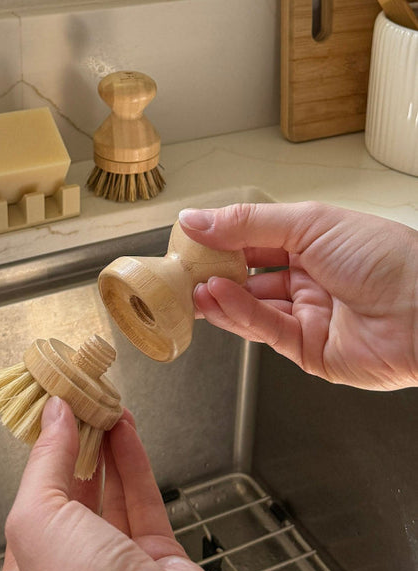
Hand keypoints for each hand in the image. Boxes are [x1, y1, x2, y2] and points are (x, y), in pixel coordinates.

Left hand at [0, 397, 283, 570]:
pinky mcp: (157, 560)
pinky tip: (127, 433)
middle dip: (76, 449)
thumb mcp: (38, 520)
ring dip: (106, 450)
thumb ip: (46, 462)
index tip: (51, 414)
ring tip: (105, 408)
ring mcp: (116, 568)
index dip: (41, 456)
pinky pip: (141, 502)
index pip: (31, 503)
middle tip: (82, 405)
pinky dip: (134, 465)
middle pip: (71, 498)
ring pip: (108, 496)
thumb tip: (54, 416)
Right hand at [179, 201, 417, 389]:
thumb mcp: (311, 224)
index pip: (255, 240)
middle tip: (181, 268)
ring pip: (252, 307)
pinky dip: (239, 314)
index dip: (221, 239)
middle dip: (214, 273)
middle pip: (249, 277)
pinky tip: (218, 297)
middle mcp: (310, 280)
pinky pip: (265, 331)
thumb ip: (248, 224)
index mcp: (314, 243)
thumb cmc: (388, 259)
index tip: (188, 237)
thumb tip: (196, 219)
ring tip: (193, 285)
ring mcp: (309, 316)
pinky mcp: (309, 351)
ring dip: (220, 296)